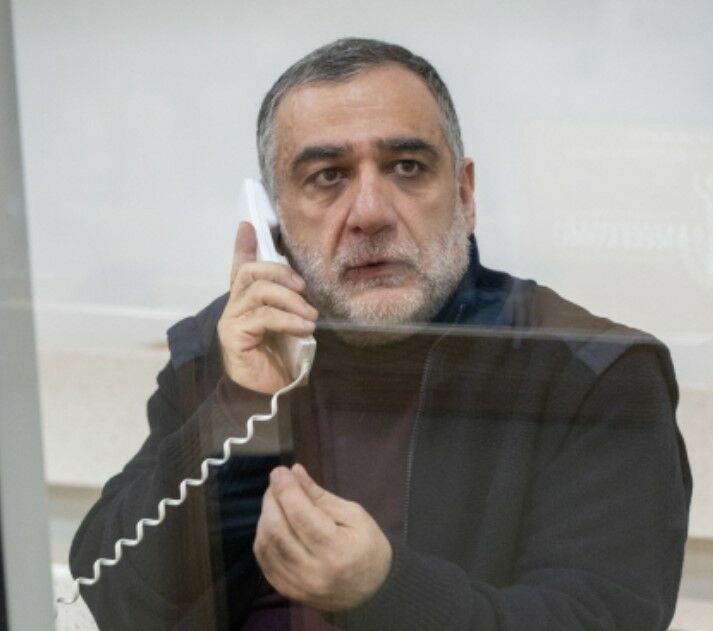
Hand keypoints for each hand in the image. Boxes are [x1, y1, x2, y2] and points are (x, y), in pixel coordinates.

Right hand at [217, 221, 317, 393]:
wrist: (269, 396)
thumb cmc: (280, 361)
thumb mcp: (290, 326)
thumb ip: (290, 305)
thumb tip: (304, 288)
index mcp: (247, 303)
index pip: (240, 267)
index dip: (243, 246)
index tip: (248, 225)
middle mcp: (235, 307)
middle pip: (251, 272)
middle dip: (279, 272)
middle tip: (303, 287)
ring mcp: (232, 321)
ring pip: (258, 291)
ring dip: (290, 300)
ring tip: (310, 317)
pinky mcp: (234, 336)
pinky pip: (263, 316)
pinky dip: (287, 319)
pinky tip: (304, 328)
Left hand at [253, 464, 392, 611]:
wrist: (371, 591)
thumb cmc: (367, 547)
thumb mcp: (354, 515)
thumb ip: (321, 496)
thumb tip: (294, 472)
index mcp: (337, 550)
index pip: (301, 515)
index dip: (286, 489)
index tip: (280, 471)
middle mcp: (313, 572)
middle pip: (277, 530)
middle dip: (272, 500)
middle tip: (278, 483)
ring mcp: (297, 585)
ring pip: (266, 544)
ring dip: (265, 516)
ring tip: (276, 501)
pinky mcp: (286, 591)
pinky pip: (263, 560)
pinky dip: (263, 536)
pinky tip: (272, 523)